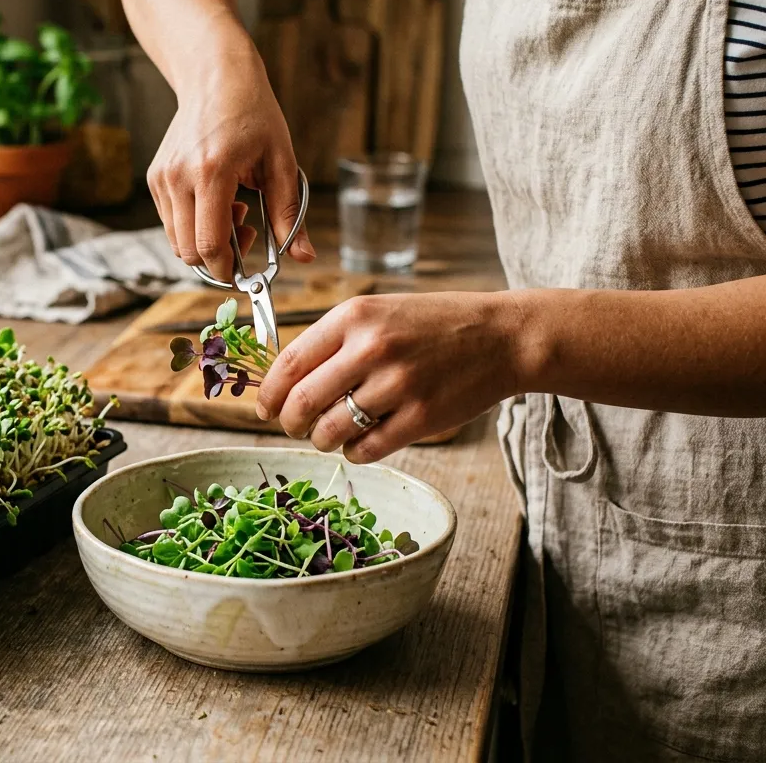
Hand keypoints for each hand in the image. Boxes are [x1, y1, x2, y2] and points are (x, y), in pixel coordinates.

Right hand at [147, 31, 315, 280]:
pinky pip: (170, 222)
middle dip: (217, 257)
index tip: (246, 270)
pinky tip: (215, 200)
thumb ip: (290, 214)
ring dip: (204, 241)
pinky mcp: (155, 178)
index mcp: (212, 172)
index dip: (227, 268)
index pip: (208, 244)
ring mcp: (162, 178)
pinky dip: (192, 225)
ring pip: (176, 241)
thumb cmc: (253, 115)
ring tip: (232, 210)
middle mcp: (179, 177)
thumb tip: (303, 257)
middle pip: (188, 250)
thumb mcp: (281, 162)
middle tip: (245, 233)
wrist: (216, 77)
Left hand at [255, 293, 523, 462]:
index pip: (289, 362)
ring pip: (330, 431)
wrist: (502, 337)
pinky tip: (359, 442)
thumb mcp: (378, 313)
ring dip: (321, 440)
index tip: (264, 409)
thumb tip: (282, 384)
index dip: (269, 394)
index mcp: (354, 316)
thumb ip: (333, 341)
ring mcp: (398, 384)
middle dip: (289, 423)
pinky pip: (366, 449)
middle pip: (302, 402)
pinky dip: (353, 452)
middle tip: (293, 428)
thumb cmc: (432, 325)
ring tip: (329, 435)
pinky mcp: (422, 418)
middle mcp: (372, 348)